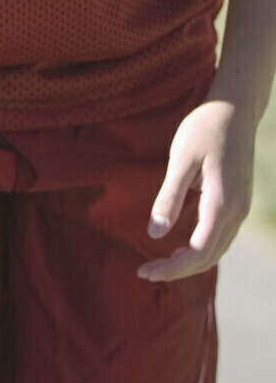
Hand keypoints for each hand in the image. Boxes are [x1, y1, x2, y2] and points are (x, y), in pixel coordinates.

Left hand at [138, 98, 253, 281]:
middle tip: (145, 271)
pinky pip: (220, 237)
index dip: (172, 267)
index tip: (143, 270)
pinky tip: (180, 247)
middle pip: (209, 257)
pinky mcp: (238, 203)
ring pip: (217, 250)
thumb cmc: (204, 129)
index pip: (198, 252)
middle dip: (178, 270)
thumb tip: (154, 233)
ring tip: (159, 265)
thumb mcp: (181, 159)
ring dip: (190, 263)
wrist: (234, 111)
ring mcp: (240, 208)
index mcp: (222, 203)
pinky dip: (201, 249)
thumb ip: (169, 197)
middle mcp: (236, 212)